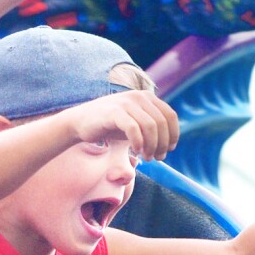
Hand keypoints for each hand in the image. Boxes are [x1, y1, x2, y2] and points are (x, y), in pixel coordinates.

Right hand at [64, 89, 179, 163]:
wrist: (80, 122)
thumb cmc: (110, 125)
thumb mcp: (135, 123)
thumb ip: (152, 128)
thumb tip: (172, 144)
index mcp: (147, 97)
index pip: (170, 116)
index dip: (173, 135)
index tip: (169, 150)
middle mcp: (138, 96)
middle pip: (162, 123)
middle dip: (163, 144)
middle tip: (157, 158)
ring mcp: (126, 103)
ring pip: (150, 126)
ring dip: (152, 146)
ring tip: (147, 158)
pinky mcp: (114, 112)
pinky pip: (134, 128)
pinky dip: (139, 142)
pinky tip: (137, 151)